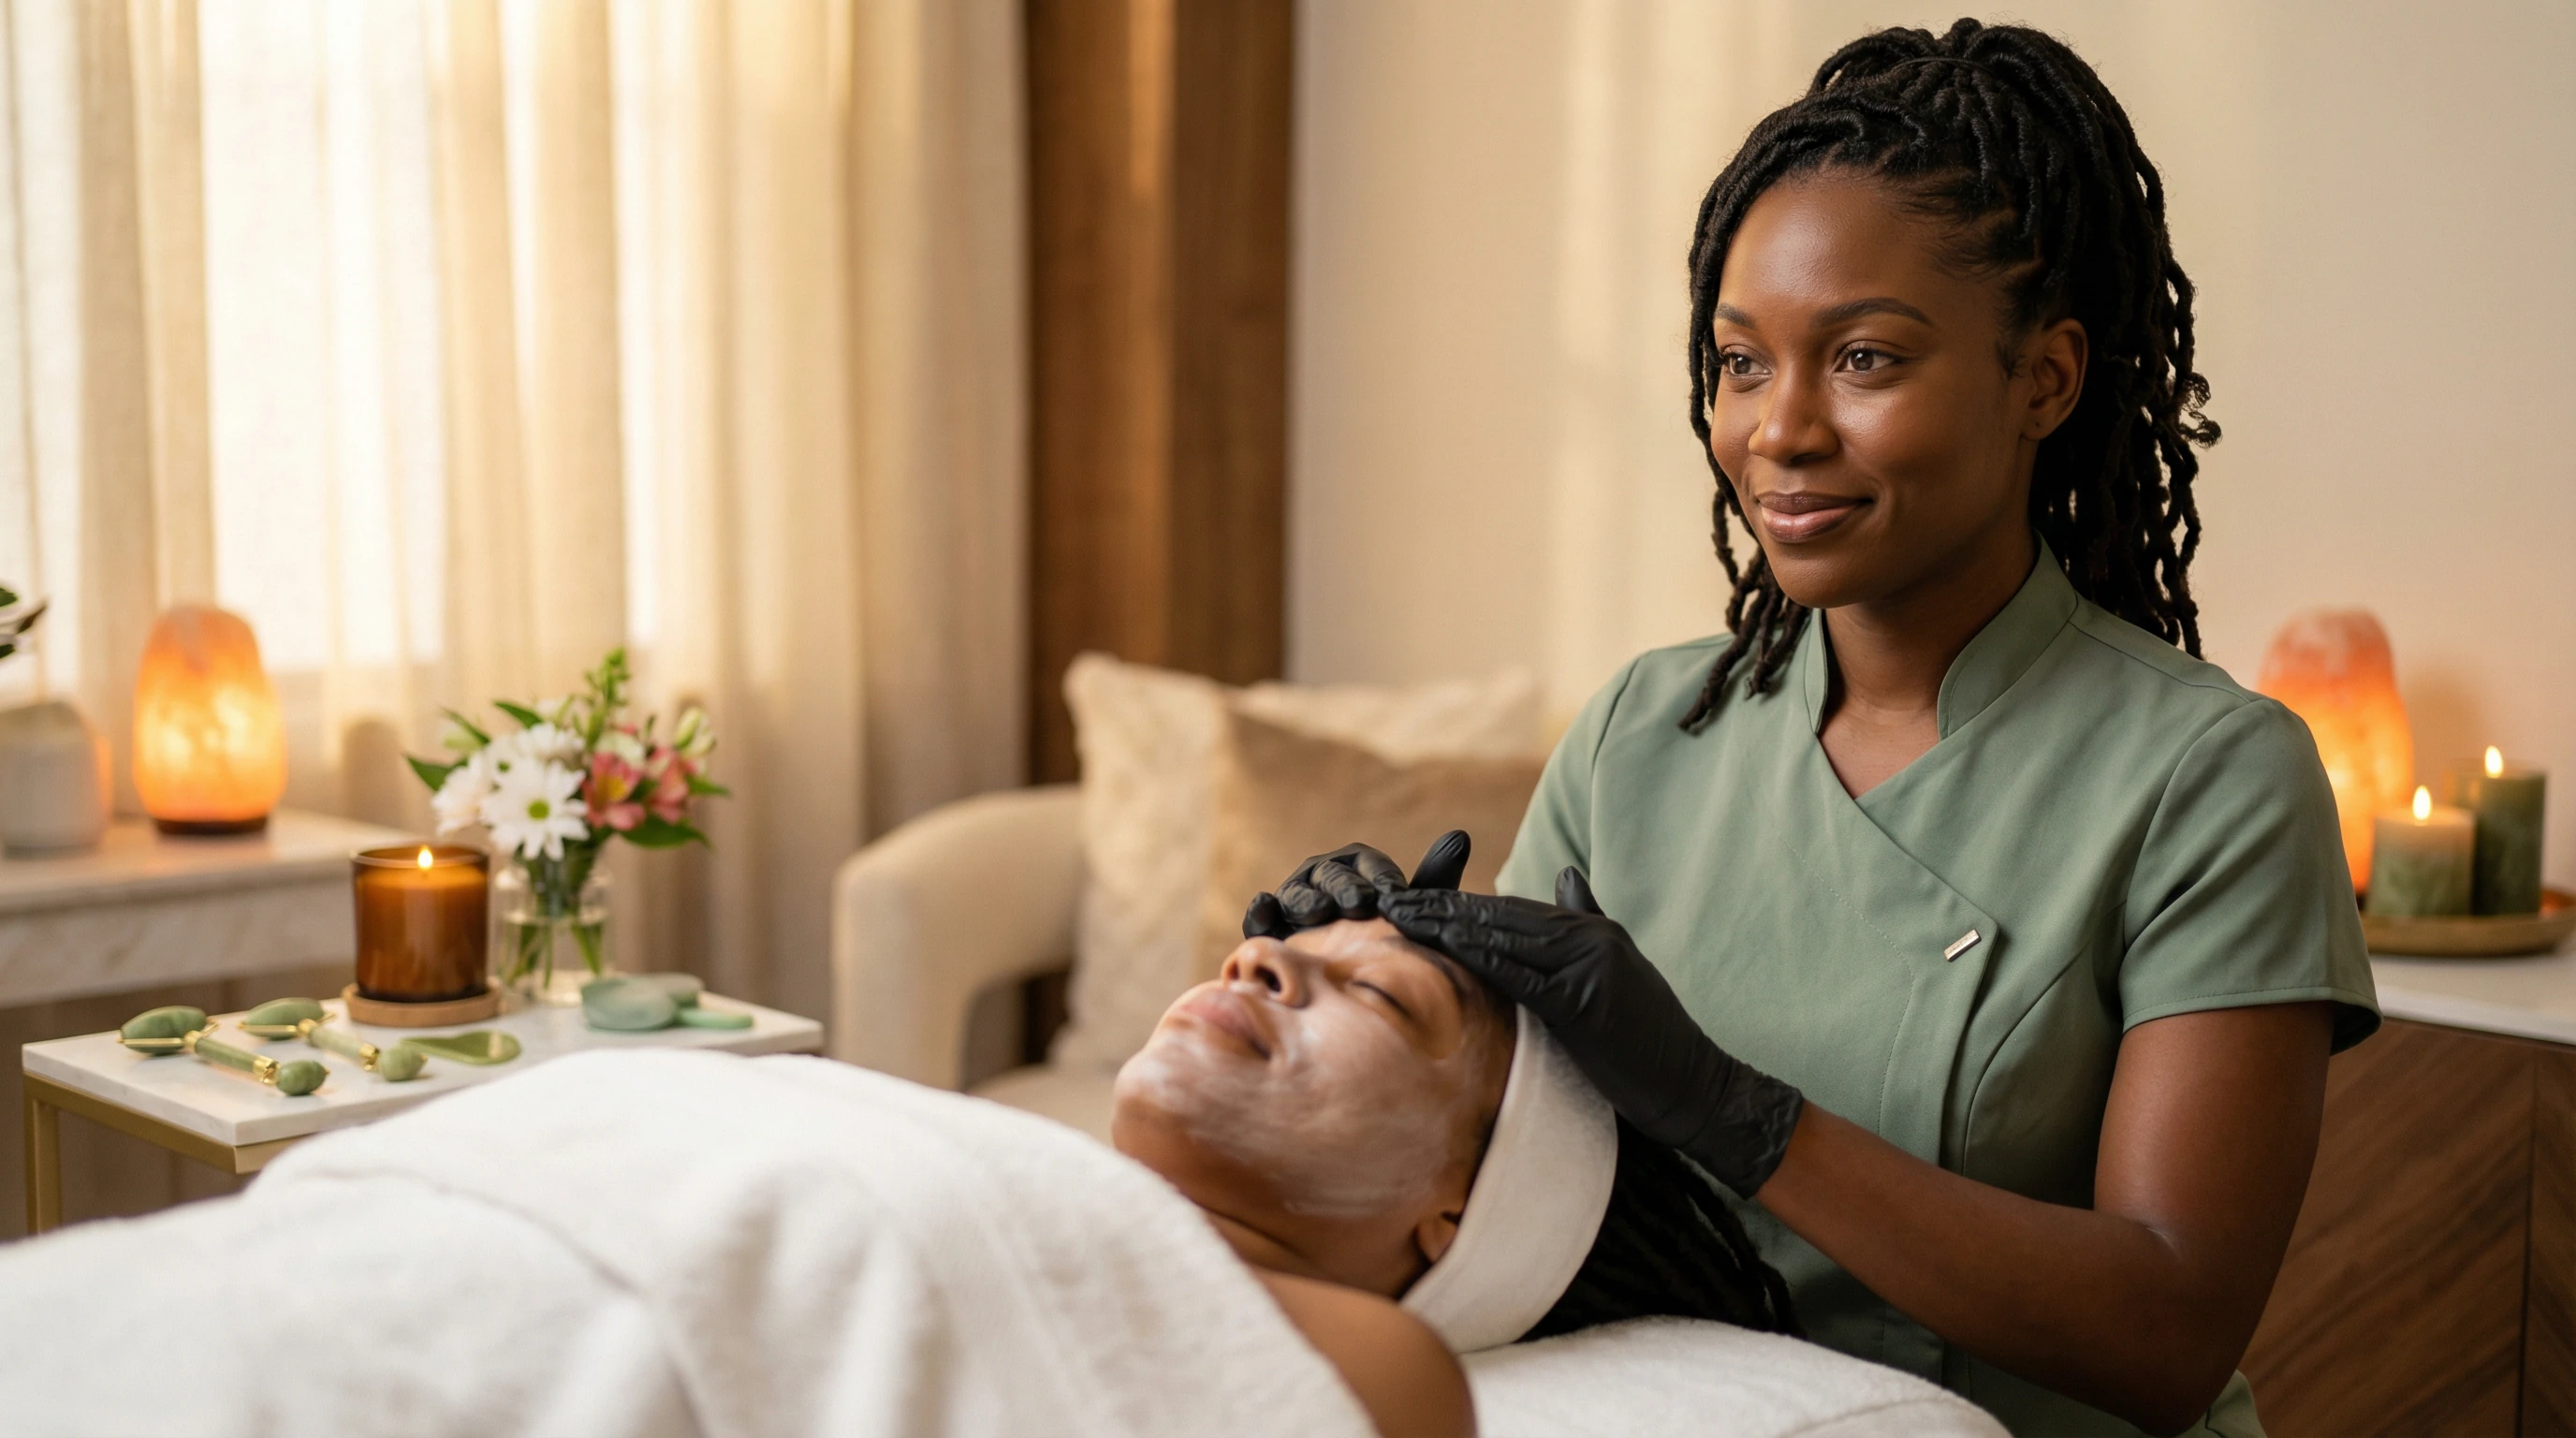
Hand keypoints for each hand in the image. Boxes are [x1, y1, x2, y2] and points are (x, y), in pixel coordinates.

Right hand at [1242, 830, 1473, 938]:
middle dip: (1345, 887)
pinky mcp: (1268, 927)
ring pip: (1297, 894)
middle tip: (1360, 904)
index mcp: (1358, 868)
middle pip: (1332, 876)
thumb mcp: (1408, 914)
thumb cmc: (1383, 942)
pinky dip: (1261, 909)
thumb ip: (1431, 881)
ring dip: (1306, 899)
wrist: (1348, 985)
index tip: (1396, 894)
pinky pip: (1261, 916)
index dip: (1382, 878)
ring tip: (1318, 910)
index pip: (1369, 865)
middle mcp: (1323, 878)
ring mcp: (1294, 900)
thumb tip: (1460, 836)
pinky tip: (1264, 905)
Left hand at [1380, 867, 1803, 1196]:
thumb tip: (1565, 875)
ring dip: (1449, 925)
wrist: (1693, 1086)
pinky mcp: (1586, 1002)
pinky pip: (1522, 975)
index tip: (1415, 897)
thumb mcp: (1620, 969)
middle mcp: (1592, 937)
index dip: (1461, 902)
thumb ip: (1587, 923)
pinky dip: (1481, 958)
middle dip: (1443, 906)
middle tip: (1391, 898)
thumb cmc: (1651, 1039)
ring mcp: (1592, 966)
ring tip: (1402, 917)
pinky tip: (1445, 949)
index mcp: (1594, 930)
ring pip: (1506, 936)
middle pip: (1502, 915)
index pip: (1514, 909)